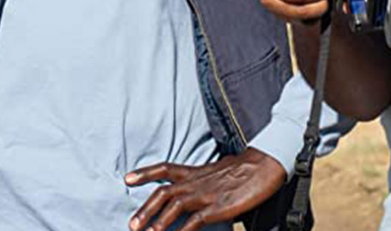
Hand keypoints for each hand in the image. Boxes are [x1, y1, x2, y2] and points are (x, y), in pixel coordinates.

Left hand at [125, 147, 285, 230]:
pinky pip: (194, 221)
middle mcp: (195, 182)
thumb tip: (194, 187)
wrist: (263, 166)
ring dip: (157, 221)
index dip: (144, 173)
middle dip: (145, 209)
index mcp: (194, 171)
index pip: (164, 169)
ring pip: (173, 206)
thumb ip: (201, 180)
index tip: (127, 179)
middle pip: (163, 192)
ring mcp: (204, 194)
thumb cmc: (242, 170)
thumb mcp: (216, 172)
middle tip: (132, 224)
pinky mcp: (216, 207)